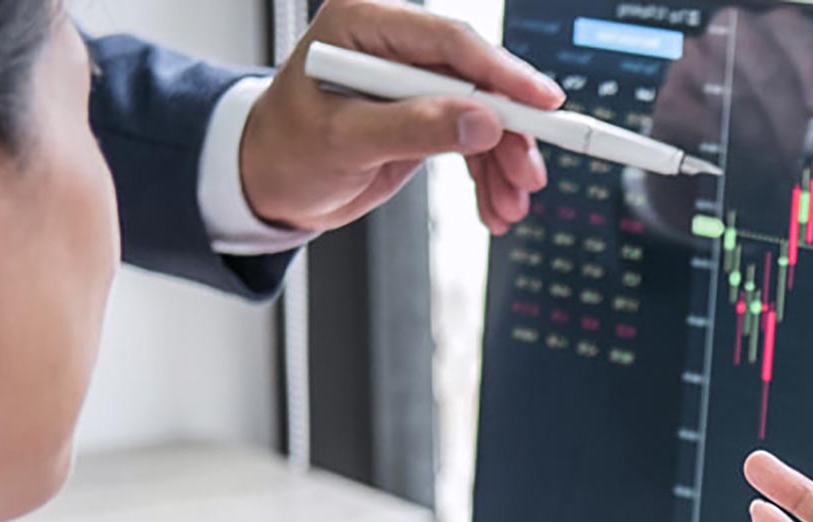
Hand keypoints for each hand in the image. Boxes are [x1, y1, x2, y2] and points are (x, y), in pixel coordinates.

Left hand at [240, 0, 563, 235]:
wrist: (270, 184)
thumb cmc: (286, 152)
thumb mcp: (343, 143)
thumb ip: (411, 128)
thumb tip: (480, 121)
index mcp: (365, 24)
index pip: (448, 41)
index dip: (501, 74)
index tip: (542, 104)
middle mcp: (394, 45)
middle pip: (476, 79)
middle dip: (508, 133)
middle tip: (528, 175)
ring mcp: (411, 80)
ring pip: (481, 114)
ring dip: (502, 163)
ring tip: (509, 206)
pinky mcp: (422, 113)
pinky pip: (469, 138)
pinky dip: (486, 174)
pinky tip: (494, 205)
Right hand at [647, 7, 812, 234]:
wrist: (702, 168)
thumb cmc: (757, 136)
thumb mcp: (796, 120)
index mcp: (772, 31)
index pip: (798, 37)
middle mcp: (732, 35)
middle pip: (767, 69)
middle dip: (791, 119)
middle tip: (804, 156)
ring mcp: (696, 64)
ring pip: (734, 96)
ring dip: (761, 140)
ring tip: (778, 170)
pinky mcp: (671, 99)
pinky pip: (700, 121)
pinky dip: (725, 149)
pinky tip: (743, 171)